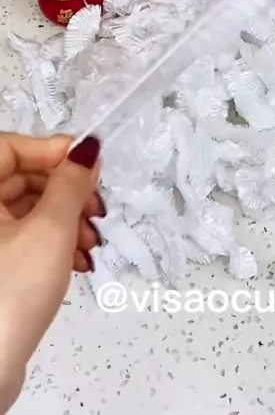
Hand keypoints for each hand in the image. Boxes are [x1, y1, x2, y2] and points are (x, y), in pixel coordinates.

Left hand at [0, 134, 102, 410]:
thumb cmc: (7, 299)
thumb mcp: (52, 229)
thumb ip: (72, 184)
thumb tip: (87, 151)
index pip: (13, 147)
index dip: (53, 150)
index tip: (88, 162)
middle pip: (24, 178)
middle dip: (66, 191)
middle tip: (95, 206)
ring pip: (29, 208)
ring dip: (67, 219)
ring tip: (90, 242)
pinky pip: (26, 237)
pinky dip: (55, 243)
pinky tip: (79, 262)